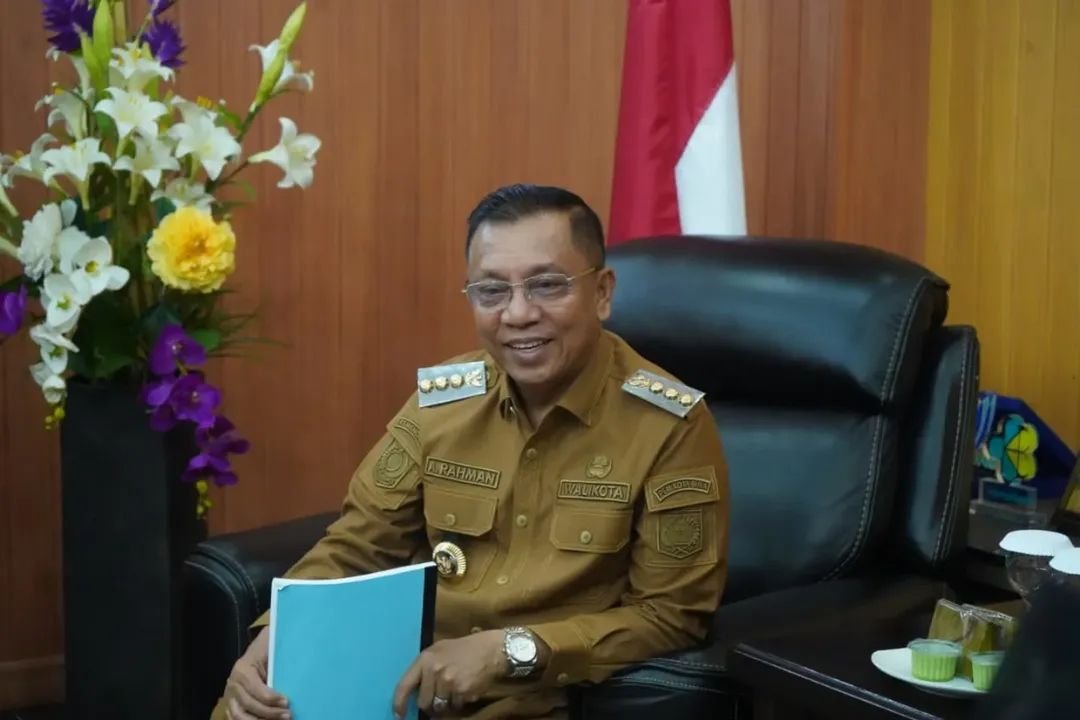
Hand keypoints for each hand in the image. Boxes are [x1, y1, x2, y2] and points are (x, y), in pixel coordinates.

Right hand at [223, 627, 290, 719]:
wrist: (262, 645)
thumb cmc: (270, 647)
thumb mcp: (273, 649)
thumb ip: (279, 662)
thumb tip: (296, 672)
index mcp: (242, 669)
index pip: (254, 688)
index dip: (270, 698)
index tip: (287, 702)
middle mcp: (233, 684)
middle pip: (248, 705)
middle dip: (269, 713)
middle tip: (288, 714)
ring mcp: (231, 696)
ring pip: (239, 716)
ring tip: (280, 719)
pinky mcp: (233, 704)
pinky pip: (238, 718)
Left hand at [391, 630, 505, 717]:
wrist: (491, 649)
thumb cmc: (463, 648)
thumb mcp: (439, 650)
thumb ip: (425, 667)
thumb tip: (413, 691)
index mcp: (425, 659)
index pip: (404, 685)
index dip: (399, 703)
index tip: (398, 714)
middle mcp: (435, 671)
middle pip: (423, 702)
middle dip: (430, 703)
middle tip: (440, 694)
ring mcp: (449, 682)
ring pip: (440, 707)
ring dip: (446, 703)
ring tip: (455, 687)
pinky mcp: (463, 692)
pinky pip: (456, 706)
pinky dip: (460, 701)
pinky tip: (466, 687)